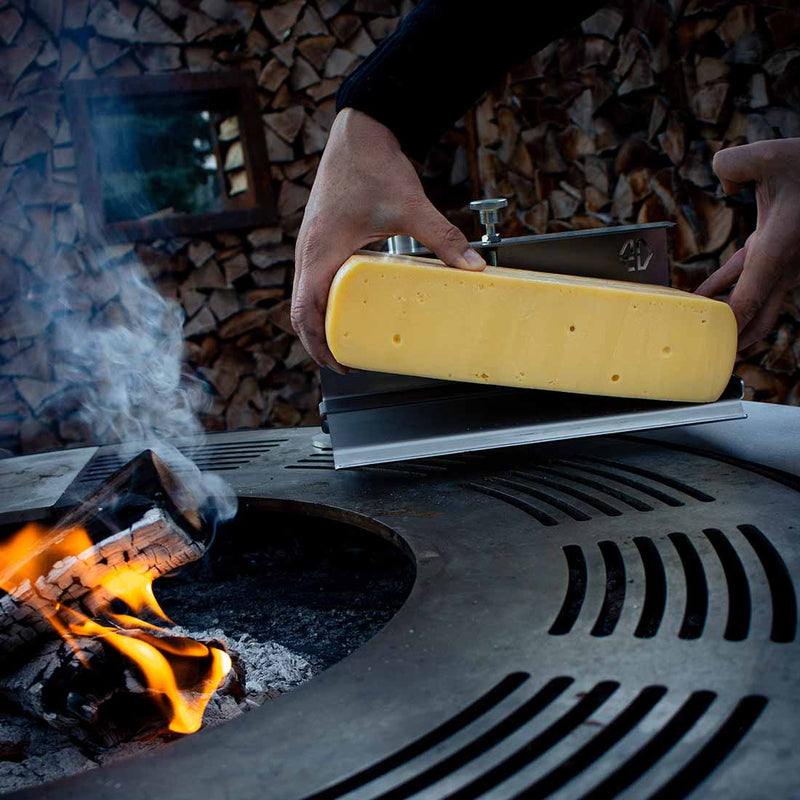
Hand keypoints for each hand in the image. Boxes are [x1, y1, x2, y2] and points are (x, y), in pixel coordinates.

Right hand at [292, 108, 485, 371]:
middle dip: (319, 341)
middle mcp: (307, 251)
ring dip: (319, 322)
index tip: (339, 362)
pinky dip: (322, 300)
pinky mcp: (318, 237)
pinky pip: (311, 279)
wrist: (358, 131)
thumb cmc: (372, 165)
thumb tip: (473, 267)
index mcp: (321, 251)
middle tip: (346, 360)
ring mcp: (309, 244)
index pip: (305, 312)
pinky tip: (346, 304)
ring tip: (345, 340)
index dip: (319, 344)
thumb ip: (443, 238)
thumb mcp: (411, 207)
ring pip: (303, 296)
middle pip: (300, 311)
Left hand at [696, 138, 799, 350]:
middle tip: (708, 361)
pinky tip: (701, 295)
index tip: (701, 346)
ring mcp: (785, 262)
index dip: (722, 329)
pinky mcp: (780, 250)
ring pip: (754, 302)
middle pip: (756, 320)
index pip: (745, 305)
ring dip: (727, 317)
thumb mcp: (772, 155)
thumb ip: (734, 163)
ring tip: (697, 331)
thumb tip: (721, 175)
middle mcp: (783, 266)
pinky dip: (725, 288)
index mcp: (778, 253)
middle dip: (733, 343)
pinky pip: (748, 277)